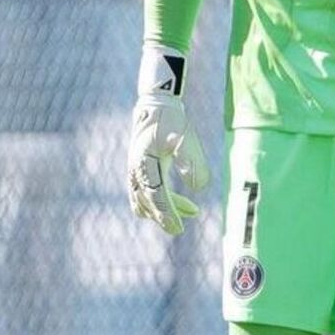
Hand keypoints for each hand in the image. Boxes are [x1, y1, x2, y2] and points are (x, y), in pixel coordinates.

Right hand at [127, 49, 209, 234]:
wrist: (156, 105)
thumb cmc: (170, 121)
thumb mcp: (185, 138)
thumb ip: (191, 161)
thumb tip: (199, 188)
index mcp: (144, 163)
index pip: (155, 195)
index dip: (167, 213)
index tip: (179, 228)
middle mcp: (135, 170)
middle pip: (148, 203)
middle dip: (164, 217)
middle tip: (180, 228)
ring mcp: (135, 171)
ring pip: (145, 201)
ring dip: (164, 210)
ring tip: (193, 211)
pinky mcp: (139, 171)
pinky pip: (146, 194)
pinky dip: (161, 202)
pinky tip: (184, 203)